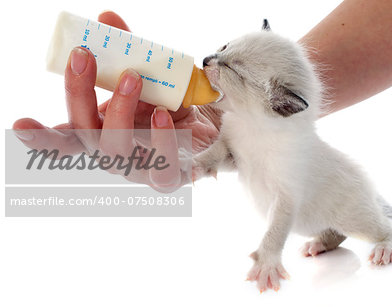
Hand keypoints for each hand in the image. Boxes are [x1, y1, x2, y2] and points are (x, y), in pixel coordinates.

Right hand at [13, 11, 220, 189]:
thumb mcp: (149, 71)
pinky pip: (161, 170)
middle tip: (84, 55)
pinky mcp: (170, 177)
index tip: (20, 124)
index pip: (66, 138)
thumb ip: (128, 50)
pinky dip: (161, 143)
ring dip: (118, 111)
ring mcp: (139, 168)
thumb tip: (107, 19)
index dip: (41, 137)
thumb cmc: (172, 100)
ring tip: (133, 77)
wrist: (212, 122)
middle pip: (84, 135)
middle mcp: (114, 151)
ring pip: (115, 152)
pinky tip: (162, 117)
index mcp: (102, 129)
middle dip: (79, 93)